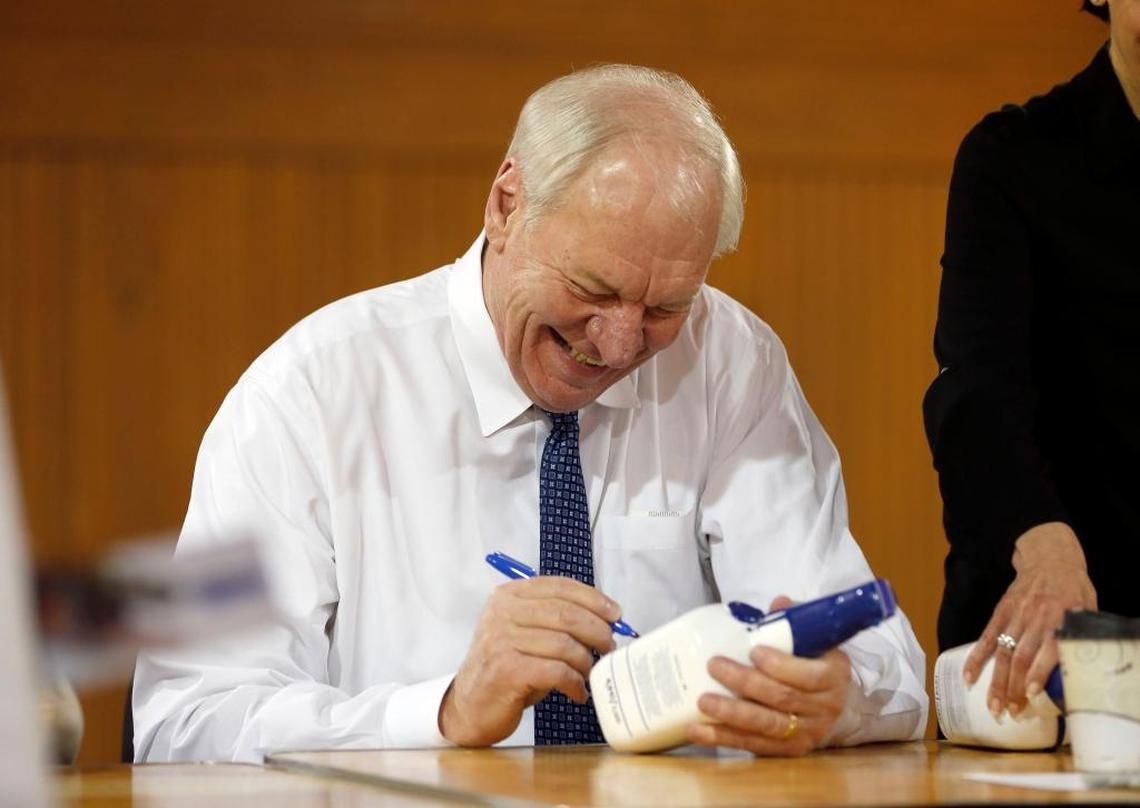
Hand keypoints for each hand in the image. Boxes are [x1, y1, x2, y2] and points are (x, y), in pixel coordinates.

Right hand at [439, 576, 620, 746]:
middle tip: (609, 647)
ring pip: (565, 644)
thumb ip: (556, 618)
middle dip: (597, 631)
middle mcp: (502, 613)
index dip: (593, 599)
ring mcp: (501, 640)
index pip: (560, 587)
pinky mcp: (507, 670)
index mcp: (509, 596)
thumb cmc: (507, 669)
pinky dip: (575, 683)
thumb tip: (606, 617)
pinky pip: (557, 671)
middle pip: (566, 614)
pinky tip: (577, 692)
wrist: (470, 706)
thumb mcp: (527, 633)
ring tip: (589, 675)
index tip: (615, 614)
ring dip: (586, 662)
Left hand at [686, 595, 850, 755]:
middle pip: (782, 698)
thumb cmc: (813, 663)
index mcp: (834, 675)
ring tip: (703, 702)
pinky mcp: (787, 750)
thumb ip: (794, 623)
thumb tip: (778, 603)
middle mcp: (825, 707)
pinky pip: (753, 745)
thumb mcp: (812, 640)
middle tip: (714, 666)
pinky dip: (723, 738)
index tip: (753, 651)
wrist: (832, 704)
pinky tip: (696, 730)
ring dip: (731, 715)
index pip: (809, 675)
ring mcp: (806, 733)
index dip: (780, 665)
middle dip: (746, 683)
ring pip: (766, 726)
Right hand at [964, 522, 1096, 715]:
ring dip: (996, 680)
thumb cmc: (1073, 588)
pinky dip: (976, 658)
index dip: (1038, 672)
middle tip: (1010, 711)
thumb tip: (1080, 669)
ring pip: (1003, 652)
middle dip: (1014, 686)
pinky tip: (968, 676)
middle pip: (1021, 656)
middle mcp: (1034, 618)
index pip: (1047, 649)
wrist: (1049, 558)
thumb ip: (1080, 635)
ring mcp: (1014, 615)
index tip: (1032, 694)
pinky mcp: (1000, 612)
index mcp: (1059, 617)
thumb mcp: (1086, 608)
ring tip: (992, 704)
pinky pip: (986, 638)